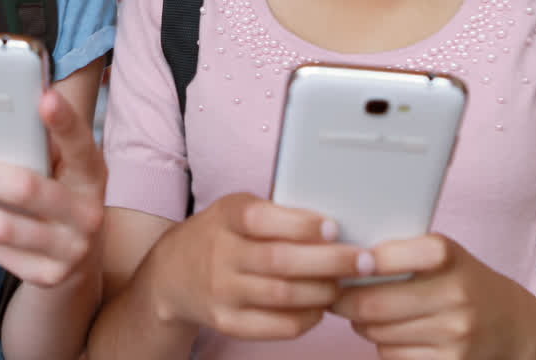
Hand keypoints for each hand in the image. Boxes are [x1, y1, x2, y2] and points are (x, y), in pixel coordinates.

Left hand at [0, 88, 105, 287]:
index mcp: (92, 174)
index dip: (65, 122)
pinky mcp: (49, 276)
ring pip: (3, 226)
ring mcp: (70, 249)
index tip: (45, 98)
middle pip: (24, 189)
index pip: (81, 144)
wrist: (80, 257)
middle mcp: (88, 212)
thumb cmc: (59, 193)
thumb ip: (38, 146)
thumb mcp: (63, 168)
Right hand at [148, 193, 365, 340]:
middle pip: (280, 261)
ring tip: (344, 283)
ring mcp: (221, 292)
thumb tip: (334, 224)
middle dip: (330, 261)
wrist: (170, 275)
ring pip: (283, 296)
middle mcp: (219, 255)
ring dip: (323, 291)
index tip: (333, 226)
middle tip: (364, 261)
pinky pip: (277, 326)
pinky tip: (320, 306)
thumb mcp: (235, 209)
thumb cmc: (218, 235)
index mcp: (225, 217)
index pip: (260, 220)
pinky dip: (307, 317)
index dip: (300, 224)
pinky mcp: (227, 323)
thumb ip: (275, 213)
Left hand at [332, 234, 535, 358]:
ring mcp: (454, 332)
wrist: (513, 325)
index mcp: (446, 254)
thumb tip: (339, 262)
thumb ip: (397, 251)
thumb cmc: (461, 281)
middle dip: (343, 302)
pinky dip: (384, 345)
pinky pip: (392, 355)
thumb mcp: (440, 254)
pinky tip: (396, 334)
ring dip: (361, 325)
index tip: (338, 266)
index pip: (379, 258)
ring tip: (368, 313)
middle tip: (334, 295)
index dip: (352, 266)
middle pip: (370, 304)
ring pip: (377, 333)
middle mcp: (454, 292)